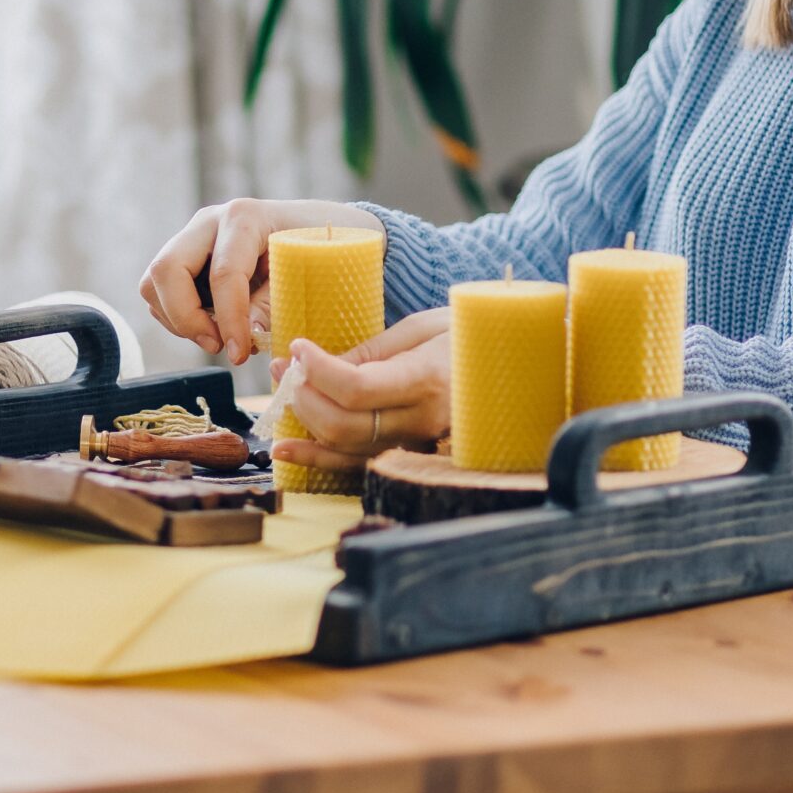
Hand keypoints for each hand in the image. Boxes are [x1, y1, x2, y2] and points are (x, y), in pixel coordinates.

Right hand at [139, 198, 380, 363]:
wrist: (316, 228)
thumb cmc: (317, 250)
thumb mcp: (307, 274)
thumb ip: (275, 304)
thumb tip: (248, 335)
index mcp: (245, 218)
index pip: (224, 273)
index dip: (229, 319)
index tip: (240, 353)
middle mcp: (208, 222)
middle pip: (167, 269)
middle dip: (185, 317)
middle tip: (217, 345)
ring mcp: (190, 238)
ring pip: (153, 284)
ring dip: (179, 320)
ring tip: (218, 336)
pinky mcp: (182, 258)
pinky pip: (158, 293)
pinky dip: (177, 317)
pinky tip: (212, 325)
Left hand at [272, 308, 451, 472]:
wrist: (508, 368)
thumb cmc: (466, 338)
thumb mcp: (423, 328)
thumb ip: (372, 351)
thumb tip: (323, 364)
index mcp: (425, 379)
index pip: (355, 387)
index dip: (317, 369)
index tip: (298, 347)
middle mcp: (419, 420)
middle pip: (342, 422)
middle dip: (303, 394)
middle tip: (288, 366)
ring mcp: (414, 443)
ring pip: (343, 446)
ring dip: (303, 418)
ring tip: (284, 386)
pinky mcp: (407, 455)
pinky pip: (354, 465)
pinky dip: (315, 458)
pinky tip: (286, 448)